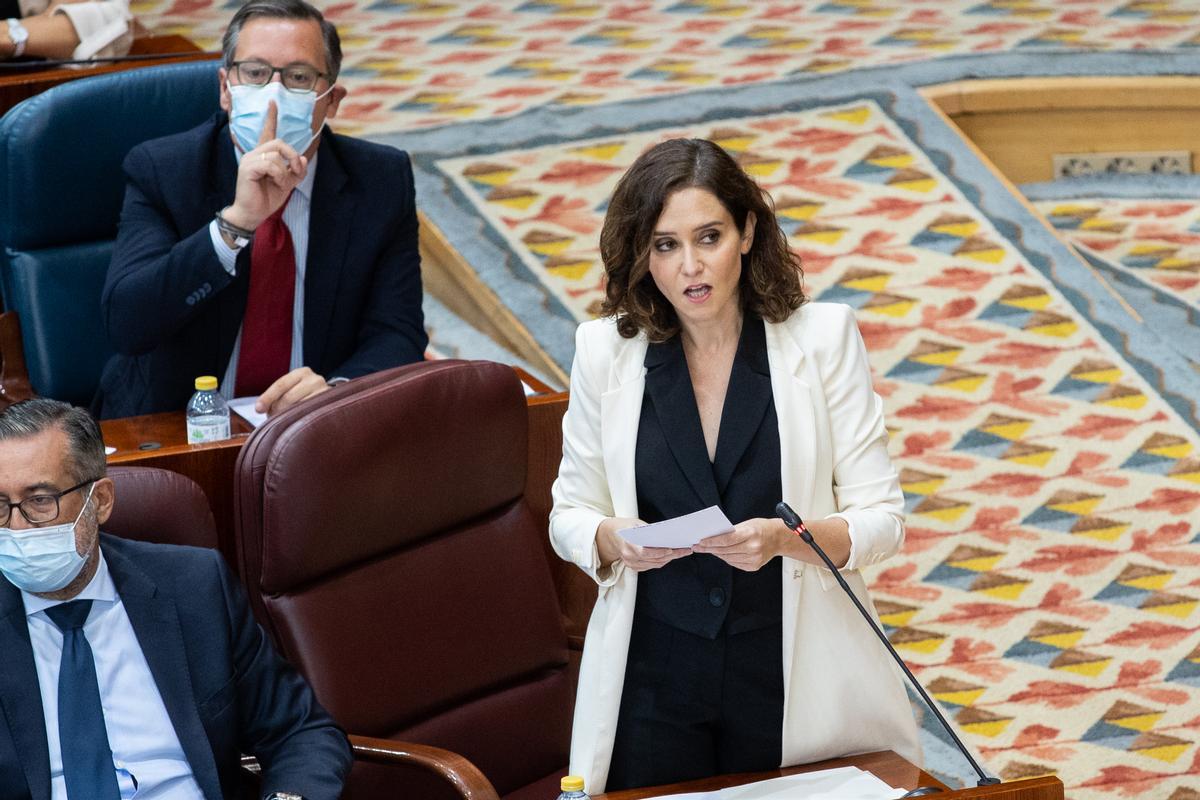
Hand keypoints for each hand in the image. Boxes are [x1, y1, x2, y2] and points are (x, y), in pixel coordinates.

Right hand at [223, 102, 307, 230]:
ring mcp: (249, 159)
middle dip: (292, 156)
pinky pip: (271, 164)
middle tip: (296, 171)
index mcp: (263, 155)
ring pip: (277, 155)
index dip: (271, 117)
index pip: (267, 132)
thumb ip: (296, 170)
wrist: (253, 213)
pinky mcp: (248, 168)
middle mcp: (254, 154)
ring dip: (285, 173)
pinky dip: (279, 176)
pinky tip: (276, 184)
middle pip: (279, 142)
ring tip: (281, 184)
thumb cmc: (267, 198)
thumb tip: (301, 157)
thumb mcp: (288, 183)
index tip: (273, 102)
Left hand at [256, 367, 328, 415]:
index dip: (267, 397)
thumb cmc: (302, 396)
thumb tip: (260, 408)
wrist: (327, 400)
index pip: (281, 385)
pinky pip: (309, 417)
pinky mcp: (329, 408)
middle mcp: (315, 380)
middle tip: (274, 418)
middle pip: (288, 398)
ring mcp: (325, 394)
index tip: (258, 409)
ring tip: (286, 420)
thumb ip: (277, 395)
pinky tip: (296, 423)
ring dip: (287, 417)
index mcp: (302, 372)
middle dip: (277, 410)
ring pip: (298, 409)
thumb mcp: (291, 389)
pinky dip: (299, 422)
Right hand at [596, 517, 690, 572]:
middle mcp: (629, 558)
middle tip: (685, 550)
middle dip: (672, 555)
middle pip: (654, 560)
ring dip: (669, 559)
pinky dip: (662, 561)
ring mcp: (631, 564)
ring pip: (655, 565)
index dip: (659, 552)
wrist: (609, 536)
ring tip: (682, 552)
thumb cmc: (623, 527)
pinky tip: (671, 555)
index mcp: (628, 546)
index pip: (645, 553)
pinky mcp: (634, 568)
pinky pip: (651, 566)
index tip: (672, 549)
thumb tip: (665, 534)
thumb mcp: (635, 524)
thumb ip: (649, 530)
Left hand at [693, 517, 786, 571]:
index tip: (700, 541)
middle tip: (698, 547)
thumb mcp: (746, 524)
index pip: (726, 540)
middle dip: (709, 548)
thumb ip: (731, 531)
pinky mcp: (754, 566)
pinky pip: (735, 563)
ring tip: (707, 550)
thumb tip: (713, 536)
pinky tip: (720, 554)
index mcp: (751, 534)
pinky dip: (726, 559)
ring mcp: (754, 559)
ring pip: (728, 558)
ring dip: (716, 554)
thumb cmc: (762, 528)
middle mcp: (753, 548)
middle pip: (725, 550)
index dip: (711, 542)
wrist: (779, 538)